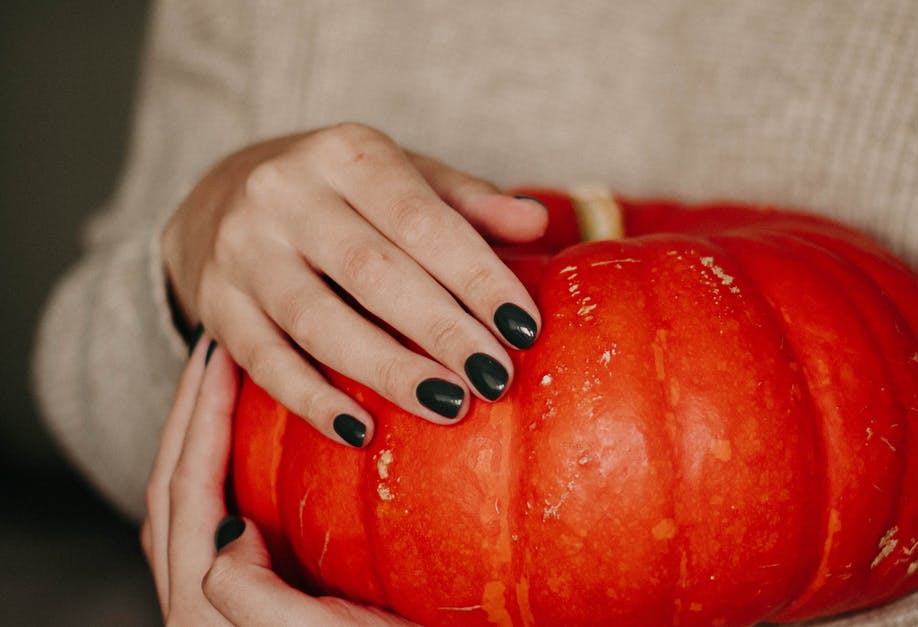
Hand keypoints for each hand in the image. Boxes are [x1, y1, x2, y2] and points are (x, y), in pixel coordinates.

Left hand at [142, 336, 417, 624]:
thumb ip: (252, 598)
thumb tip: (229, 529)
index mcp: (203, 611)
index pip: (186, 495)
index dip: (197, 421)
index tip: (221, 355)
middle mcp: (202, 605)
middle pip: (175, 491)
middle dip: (189, 417)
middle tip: (218, 352)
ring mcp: (227, 601)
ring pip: (194, 504)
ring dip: (203, 439)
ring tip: (231, 384)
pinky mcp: (259, 595)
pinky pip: (222, 518)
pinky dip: (229, 469)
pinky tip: (264, 441)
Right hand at [162, 123, 546, 446]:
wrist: (224, 197)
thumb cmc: (346, 196)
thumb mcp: (406, 179)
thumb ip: (468, 202)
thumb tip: (537, 222)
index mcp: (346, 153)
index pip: (423, 220)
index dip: (477, 277)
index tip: (524, 328)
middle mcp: (285, 193)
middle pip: (373, 272)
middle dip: (442, 330)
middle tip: (495, 378)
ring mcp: (242, 249)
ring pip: (319, 321)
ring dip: (388, 370)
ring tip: (447, 405)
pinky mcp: (216, 303)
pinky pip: (264, 360)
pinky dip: (312, 400)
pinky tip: (360, 430)